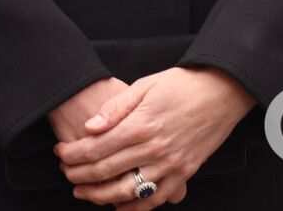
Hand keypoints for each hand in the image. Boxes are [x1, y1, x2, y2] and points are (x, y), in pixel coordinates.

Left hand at [56, 67, 254, 207]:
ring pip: (127, 192)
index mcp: (140, 125)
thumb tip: (89, 127)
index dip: (73, 153)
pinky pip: (156, 199)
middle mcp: (153, 149)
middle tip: (65, 173)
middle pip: (105, 171)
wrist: (221, 92)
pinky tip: (119, 208)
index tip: (60, 152)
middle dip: (79, 175)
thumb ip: (115, 108)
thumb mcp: (144, 86)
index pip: (95, 148)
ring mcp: (170, 165)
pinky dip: (135, 208)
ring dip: (100, 196)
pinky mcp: (184, 174)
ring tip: (83, 192)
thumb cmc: (181, 84)